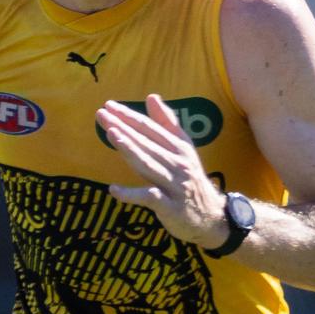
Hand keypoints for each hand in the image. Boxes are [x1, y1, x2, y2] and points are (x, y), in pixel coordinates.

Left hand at [95, 94, 228, 249]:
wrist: (212, 217)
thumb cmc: (190, 178)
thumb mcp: (184, 148)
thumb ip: (167, 123)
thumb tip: (152, 96)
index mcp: (179, 147)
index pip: (151, 128)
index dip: (130, 116)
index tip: (109, 105)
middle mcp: (178, 163)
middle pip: (147, 143)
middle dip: (124, 127)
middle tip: (102, 114)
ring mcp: (175, 185)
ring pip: (149, 165)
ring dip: (130, 150)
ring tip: (112, 135)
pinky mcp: (170, 206)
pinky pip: (149, 198)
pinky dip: (131, 194)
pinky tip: (113, 189)